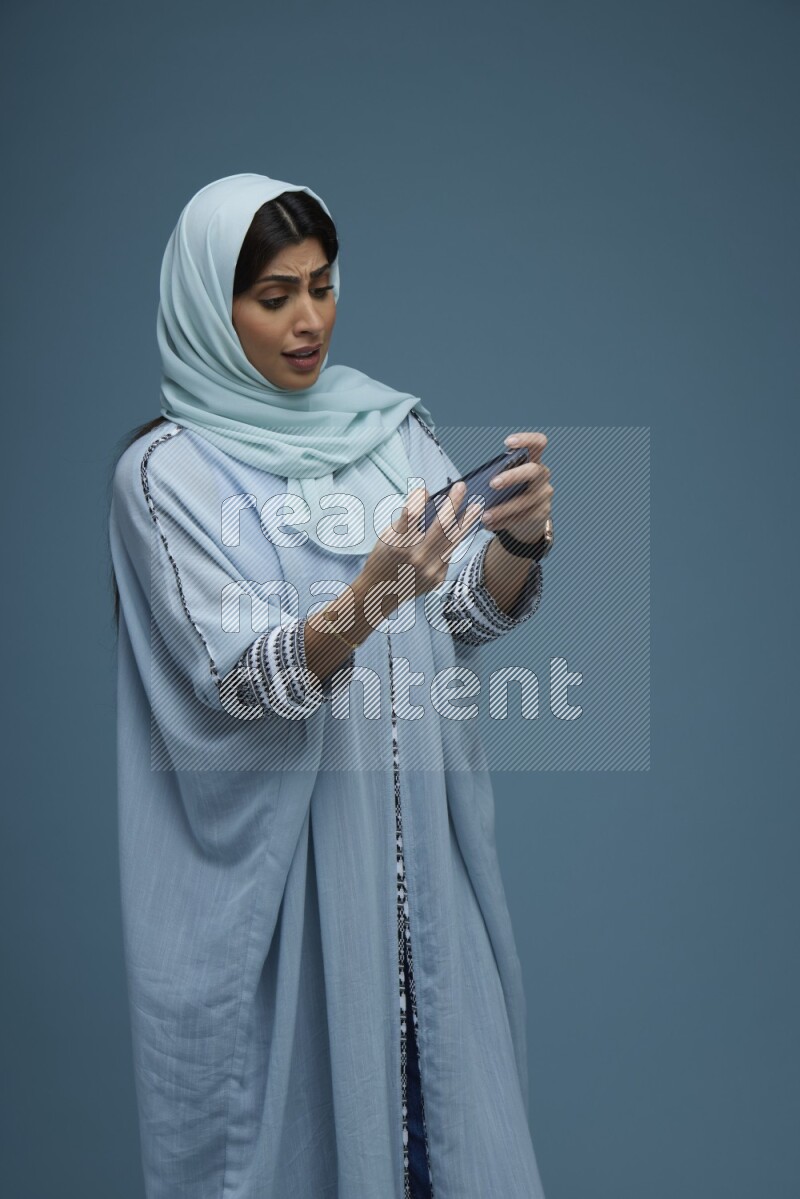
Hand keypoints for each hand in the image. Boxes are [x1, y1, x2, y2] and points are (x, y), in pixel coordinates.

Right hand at [361, 481, 483, 609]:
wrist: (381, 593)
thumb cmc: (383, 559)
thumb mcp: (387, 536)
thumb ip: (406, 519)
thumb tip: (428, 497)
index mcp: (397, 544)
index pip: (411, 514)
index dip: (418, 499)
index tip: (423, 490)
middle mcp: (415, 558)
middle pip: (440, 526)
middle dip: (454, 503)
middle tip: (462, 486)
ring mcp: (429, 570)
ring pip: (453, 540)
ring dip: (467, 521)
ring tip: (476, 506)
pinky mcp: (438, 578)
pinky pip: (450, 553)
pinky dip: (456, 538)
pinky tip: (464, 527)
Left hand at [482, 432, 552, 543]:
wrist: (528, 519)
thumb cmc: (511, 491)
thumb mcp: (505, 480)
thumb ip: (495, 477)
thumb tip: (468, 486)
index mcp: (533, 460)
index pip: (538, 442)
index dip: (526, 440)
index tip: (507, 442)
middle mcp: (542, 474)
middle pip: (532, 470)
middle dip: (512, 476)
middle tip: (492, 484)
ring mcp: (544, 494)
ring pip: (526, 500)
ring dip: (503, 508)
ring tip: (485, 515)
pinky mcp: (542, 513)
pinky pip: (522, 517)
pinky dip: (504, 521)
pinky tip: (490, 524)